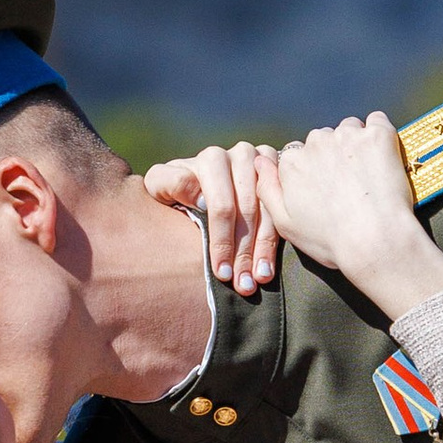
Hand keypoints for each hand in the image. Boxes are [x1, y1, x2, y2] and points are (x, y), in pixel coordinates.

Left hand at [145, 141, 281, 293]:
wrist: (201, 182)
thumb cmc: (176, 192)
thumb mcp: (161, 185)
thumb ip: (170, 183)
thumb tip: (201, 200)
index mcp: (212, 159)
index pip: (222, 206)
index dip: (221, 242)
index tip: (222, 274)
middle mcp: (241, 156)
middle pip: (247, 212)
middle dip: (243, 253)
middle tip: (242, 286)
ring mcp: (265, 163)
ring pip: (267, 213)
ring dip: (262, 251)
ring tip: (258, 280)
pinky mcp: (281, 174)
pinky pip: (282, 210)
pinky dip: (276, 242)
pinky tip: (269, 267)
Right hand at [268, 118, 442, 323]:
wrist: (375, 242)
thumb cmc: (331, 241)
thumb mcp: (286, 225)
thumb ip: (268, 189)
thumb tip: (260, 162)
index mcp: (292, 163)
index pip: (298, 155)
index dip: (313, 173)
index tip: (327, 190)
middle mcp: (315, 143)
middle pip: (322, 140)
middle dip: (333, 156)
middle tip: (349, 186)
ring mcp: (346, 136)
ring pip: (348, 129)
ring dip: (355, 145)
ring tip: (367, 176)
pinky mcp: (376, 135)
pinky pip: (376, 121)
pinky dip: (379, 134)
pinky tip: (383, 158)